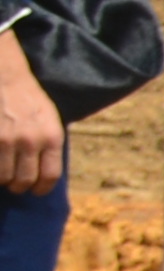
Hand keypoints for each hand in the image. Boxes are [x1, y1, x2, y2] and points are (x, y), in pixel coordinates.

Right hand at [0, 39, 56, 200]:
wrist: (5, 78)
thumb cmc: (29, 99)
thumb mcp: (50, 120)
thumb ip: (49, 145)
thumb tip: (45, 173)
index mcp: (51, 137)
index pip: (50, 176)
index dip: (42, 189)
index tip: (36, 191)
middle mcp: (30, 141)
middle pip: (25, 181)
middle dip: (20, 186)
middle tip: (15, 184)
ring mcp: (6, 141)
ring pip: (3, 177)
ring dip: (3, 179)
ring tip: (3, 173)